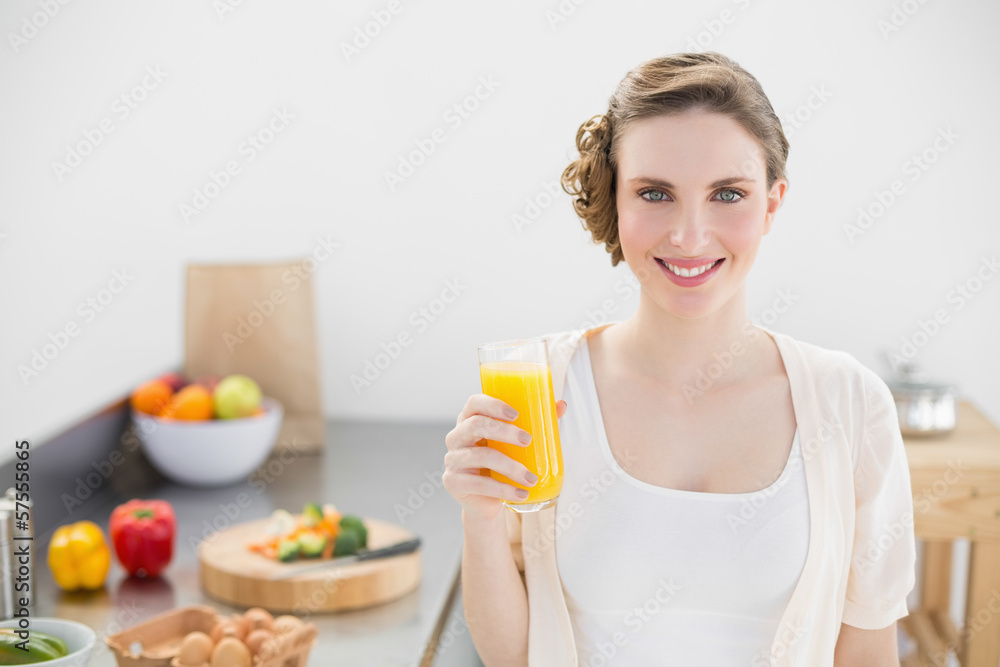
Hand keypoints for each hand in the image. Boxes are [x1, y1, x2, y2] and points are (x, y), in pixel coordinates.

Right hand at [443, 395, 567, 521]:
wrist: (488, 501)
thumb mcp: (516, 444)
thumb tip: (561, 405)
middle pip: (476, 425)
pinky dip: (503, 490)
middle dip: (504, 431)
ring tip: (531, 478)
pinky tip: (521, 494)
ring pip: (480, 456)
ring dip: (510, 467)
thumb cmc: (502, 463)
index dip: (493, 405)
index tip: (516, 414)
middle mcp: (457, 436)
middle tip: (528, 440)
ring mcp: (452, 459)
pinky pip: (478, 484)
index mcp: (469, 420)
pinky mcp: (453, 482)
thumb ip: (536, 423)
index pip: (474, 403)